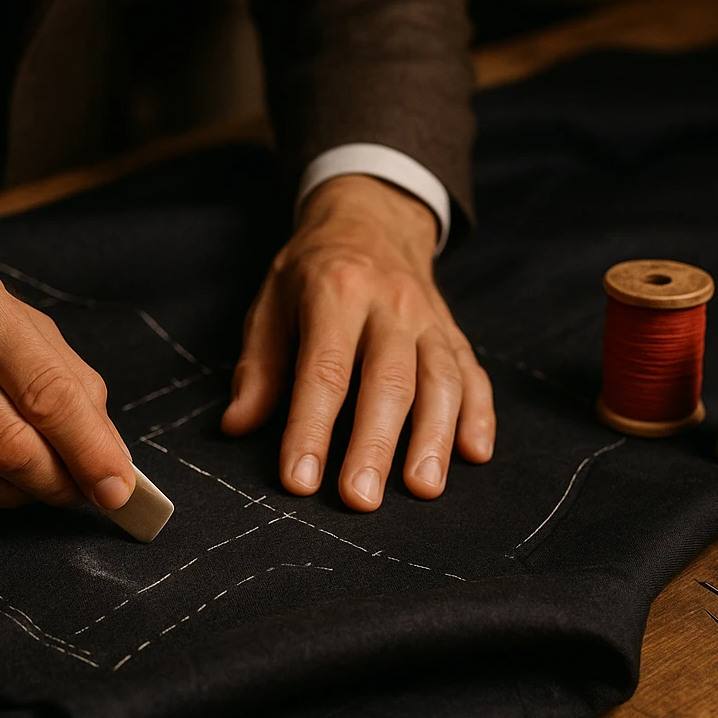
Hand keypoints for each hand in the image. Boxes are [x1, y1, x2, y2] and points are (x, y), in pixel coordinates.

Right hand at [0, 230, 134, 510]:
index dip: (90, 450)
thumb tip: (107, 451)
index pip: (46, 393)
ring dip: (23, 495)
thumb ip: (65, 375)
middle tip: (84, 491)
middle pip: (10, 445)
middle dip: (60, 482)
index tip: (118, 488)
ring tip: (44, 484)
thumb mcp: (10, 309)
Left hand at [221, 175, 494, 510]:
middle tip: (360, 499)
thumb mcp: (271, 302)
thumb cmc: (313, 271)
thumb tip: (238, 426)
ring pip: (441, 381)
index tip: (300, 480)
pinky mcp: (454, 333)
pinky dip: (479, 415)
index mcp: (335, 291)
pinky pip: (473, 374)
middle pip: (388, 381)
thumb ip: (260, 366)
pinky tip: (475, 453)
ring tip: (422, 489)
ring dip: (434, 439)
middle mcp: (390, 304)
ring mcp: (430, 319)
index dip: (311, 428)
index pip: (325, 370)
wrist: (372, 217)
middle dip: (375, 445)